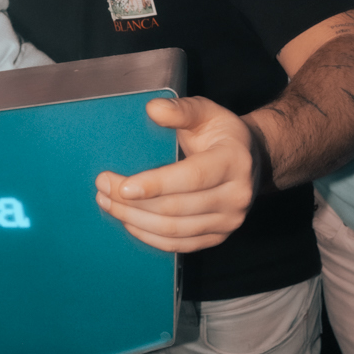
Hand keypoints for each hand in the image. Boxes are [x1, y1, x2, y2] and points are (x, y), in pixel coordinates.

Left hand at [95, 97, 259, 253]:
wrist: (251, 160)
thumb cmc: (221, 134)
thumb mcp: (206, 112)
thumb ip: (180, 110)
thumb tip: (152, 109)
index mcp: (234, 161)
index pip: (192, 178)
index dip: (155, 184)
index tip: (122, 186)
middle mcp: (237, 195)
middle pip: (176, 208)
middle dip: (133, 202)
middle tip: (102, 186)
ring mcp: (229, 221)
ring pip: (173, 230)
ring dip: (134, 219)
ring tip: (107, 203)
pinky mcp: (218, 237)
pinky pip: (178, 244)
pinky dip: (149, 236)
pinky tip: (128, 221)